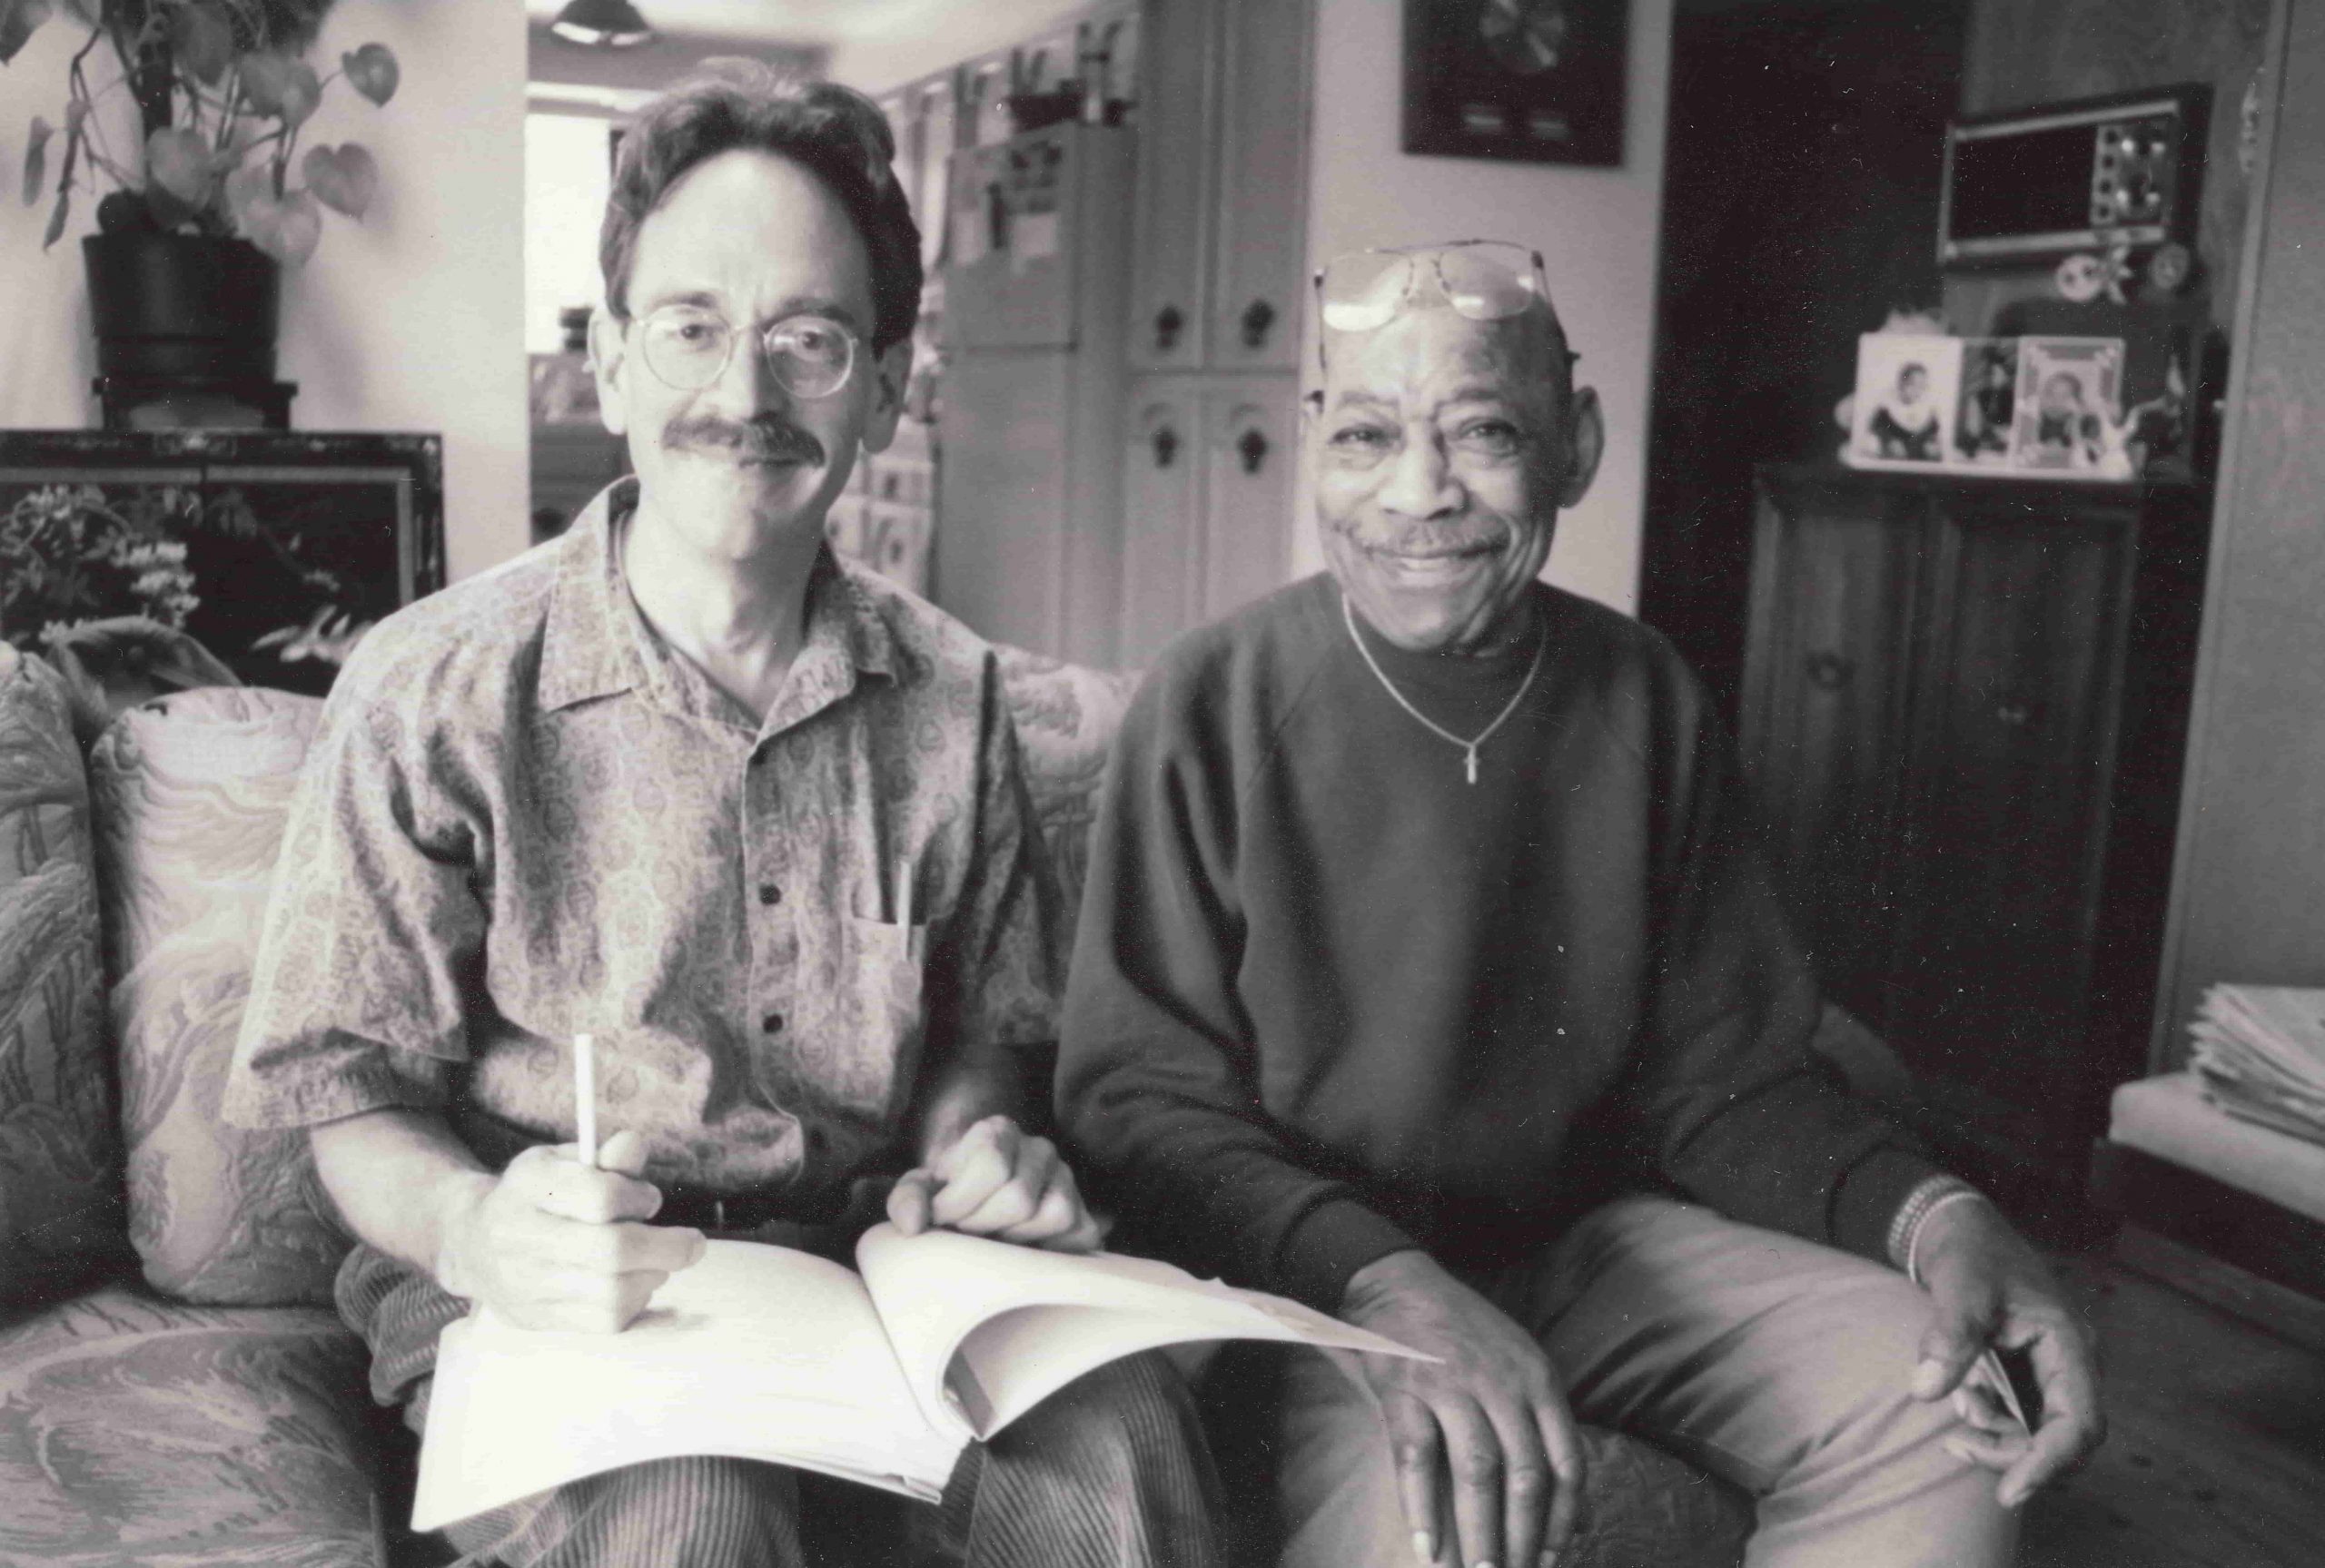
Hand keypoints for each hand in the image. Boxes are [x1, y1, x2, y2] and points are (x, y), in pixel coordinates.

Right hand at [437, 1129, 705, 1331]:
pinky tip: (634, 1284)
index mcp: (528, 1187)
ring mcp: (526, 1285)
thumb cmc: (535, 1196)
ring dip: (652, 1276)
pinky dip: (635, 1303)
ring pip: (613, 1293)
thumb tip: (635, 1145)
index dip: (637, 1198)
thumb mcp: (562, 1162)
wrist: (473, 1245)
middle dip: (666, 1248)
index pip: (600, 1197)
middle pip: (611, 1251)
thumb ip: (604, 1159)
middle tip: (693, 1244)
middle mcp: (520, 1237)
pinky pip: (605, 1322)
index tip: (649, 1198)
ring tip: (655, 1262)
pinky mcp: (538, 1319)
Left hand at [886, 1114, 1105, 1251]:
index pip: (991, 1164)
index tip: (942, 1217)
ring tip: (993, 1238)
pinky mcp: (1084, 1214)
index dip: (960, 1202)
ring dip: (1015, 1240)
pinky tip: (1021, 1248)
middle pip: (1019, 1197)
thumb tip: (913, 1225)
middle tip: (967, 1232)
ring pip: (1053, 1214)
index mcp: (998, 1131)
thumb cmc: (949, 1194)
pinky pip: (1077, 1235)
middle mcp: (1040, 1148)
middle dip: (983, 1225)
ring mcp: (1067, 1180)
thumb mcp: (920, 1190)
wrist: (979, 1204)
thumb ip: (906, 1200)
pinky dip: (1048, 1250)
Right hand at [1339, 1250, 1584, 1567]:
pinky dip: (1420, 1507)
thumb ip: (1545, 1428)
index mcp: (1538, 1379)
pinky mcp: (1404, 1389)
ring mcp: (1452, 1385)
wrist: (1397, 1282)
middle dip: (1522, 1538)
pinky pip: (1416, 1457)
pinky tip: (1425, 1546)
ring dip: (1478, 1531)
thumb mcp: (1520, 1365)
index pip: (1566, 1462)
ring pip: (1476, 1472)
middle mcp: (1502, 1383)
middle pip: (1524, 1475)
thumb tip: (1574, 1510)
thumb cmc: (1464, 1332)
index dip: (1563, 1519)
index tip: (1554, 1558)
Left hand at [1910, 1197, 2104, 1506]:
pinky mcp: (2032, 1378)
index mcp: (2070, 1345)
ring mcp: (2054, 1373)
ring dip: (1999, 1439)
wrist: (1963, 1232)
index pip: (2080, 1424)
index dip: (2049, 1463)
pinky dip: (1993, 1423)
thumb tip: (1925, 1390)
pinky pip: (2023, 1420)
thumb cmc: (1969, 1254)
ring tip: (1957, 1410)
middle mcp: (2071, 1365)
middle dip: (2013, 1454)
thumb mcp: (1958, 1287)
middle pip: (2063, 1441)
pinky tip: (1964, 1398)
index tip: (2009, 1492)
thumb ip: (1947, 1336)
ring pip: (2040, 1435)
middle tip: (1957, 1445)